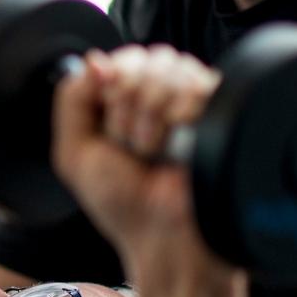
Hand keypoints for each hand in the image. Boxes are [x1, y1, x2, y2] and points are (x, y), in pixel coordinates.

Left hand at [51, 44, 224, 276]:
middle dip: (126, 107)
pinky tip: (178, 147)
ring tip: (154, 154)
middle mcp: (165, 95)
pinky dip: (178, 116)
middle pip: (144, 58)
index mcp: (130, 100)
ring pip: (168, 68)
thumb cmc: (123, 203)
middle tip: (132, 147)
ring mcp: (196, 101)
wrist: (164, 239)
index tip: (109, 128)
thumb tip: (95, 60)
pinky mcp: (224, 111)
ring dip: (149, 118)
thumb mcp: (75, 151)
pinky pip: (198, 83)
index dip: (109, 90)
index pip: (120, 58)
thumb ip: (72, 99)